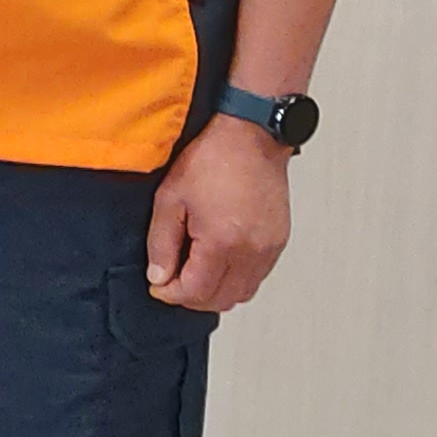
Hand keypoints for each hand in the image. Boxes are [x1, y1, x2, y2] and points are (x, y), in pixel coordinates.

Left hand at [147, 114, 292, 312]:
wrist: (252, 136)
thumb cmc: (213, 159)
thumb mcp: (170, 198)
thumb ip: (161, 244)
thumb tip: (159, 277)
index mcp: (222, 241)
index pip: (196, 292)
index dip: (171, 294)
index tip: (158, 285)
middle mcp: (252, 251)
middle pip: (221, 300)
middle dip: (192, 297)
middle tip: (173, 280)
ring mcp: (269, 248)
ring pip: (242, 293)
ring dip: (216, 291)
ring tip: (195, 270)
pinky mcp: (279, 241)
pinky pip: (257, 277)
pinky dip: (236, 278)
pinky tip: (218, 260)